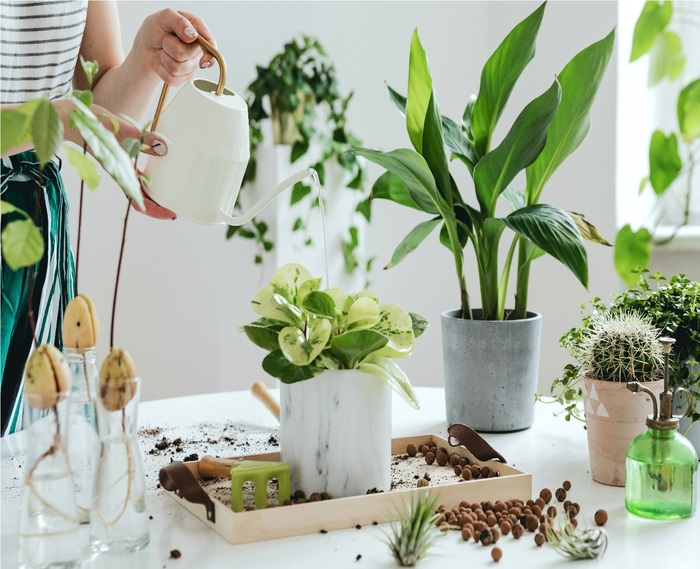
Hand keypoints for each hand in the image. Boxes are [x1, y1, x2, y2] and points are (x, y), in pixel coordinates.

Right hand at [55, 100, 175, 218]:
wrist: (68, 116)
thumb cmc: (88, 123)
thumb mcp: (118, 128)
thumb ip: (141, 138)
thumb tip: (164, 147)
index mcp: (118, 172)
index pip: (137, 199)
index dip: (154, 210)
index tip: (170, 215)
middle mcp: (120, 172)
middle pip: (140, 197)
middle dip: (158, 205)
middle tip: (176, 208)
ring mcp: (119, 165)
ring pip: (138, 186)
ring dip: (154, 193)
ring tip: (172, 195)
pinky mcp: (119, 155)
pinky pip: (136, 171)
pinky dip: (149, 176)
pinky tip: (160, 173)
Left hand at [133, 9, 216, 85]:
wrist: (145, 48)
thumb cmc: (155, 30)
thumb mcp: (163, 17)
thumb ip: (179, 21)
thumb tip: (192, 35)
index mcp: (197, 30)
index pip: (210, 44)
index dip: (208, 54)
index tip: (202, 61)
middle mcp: (197, 48)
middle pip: (186, 54)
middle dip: (170, 47)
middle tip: (165, 41)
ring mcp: (191, 64)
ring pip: (178, 68)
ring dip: (165, 59)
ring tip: (164, 51)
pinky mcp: (183, 77)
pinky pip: (174, 79)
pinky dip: (162, 71)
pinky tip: (163, 64)